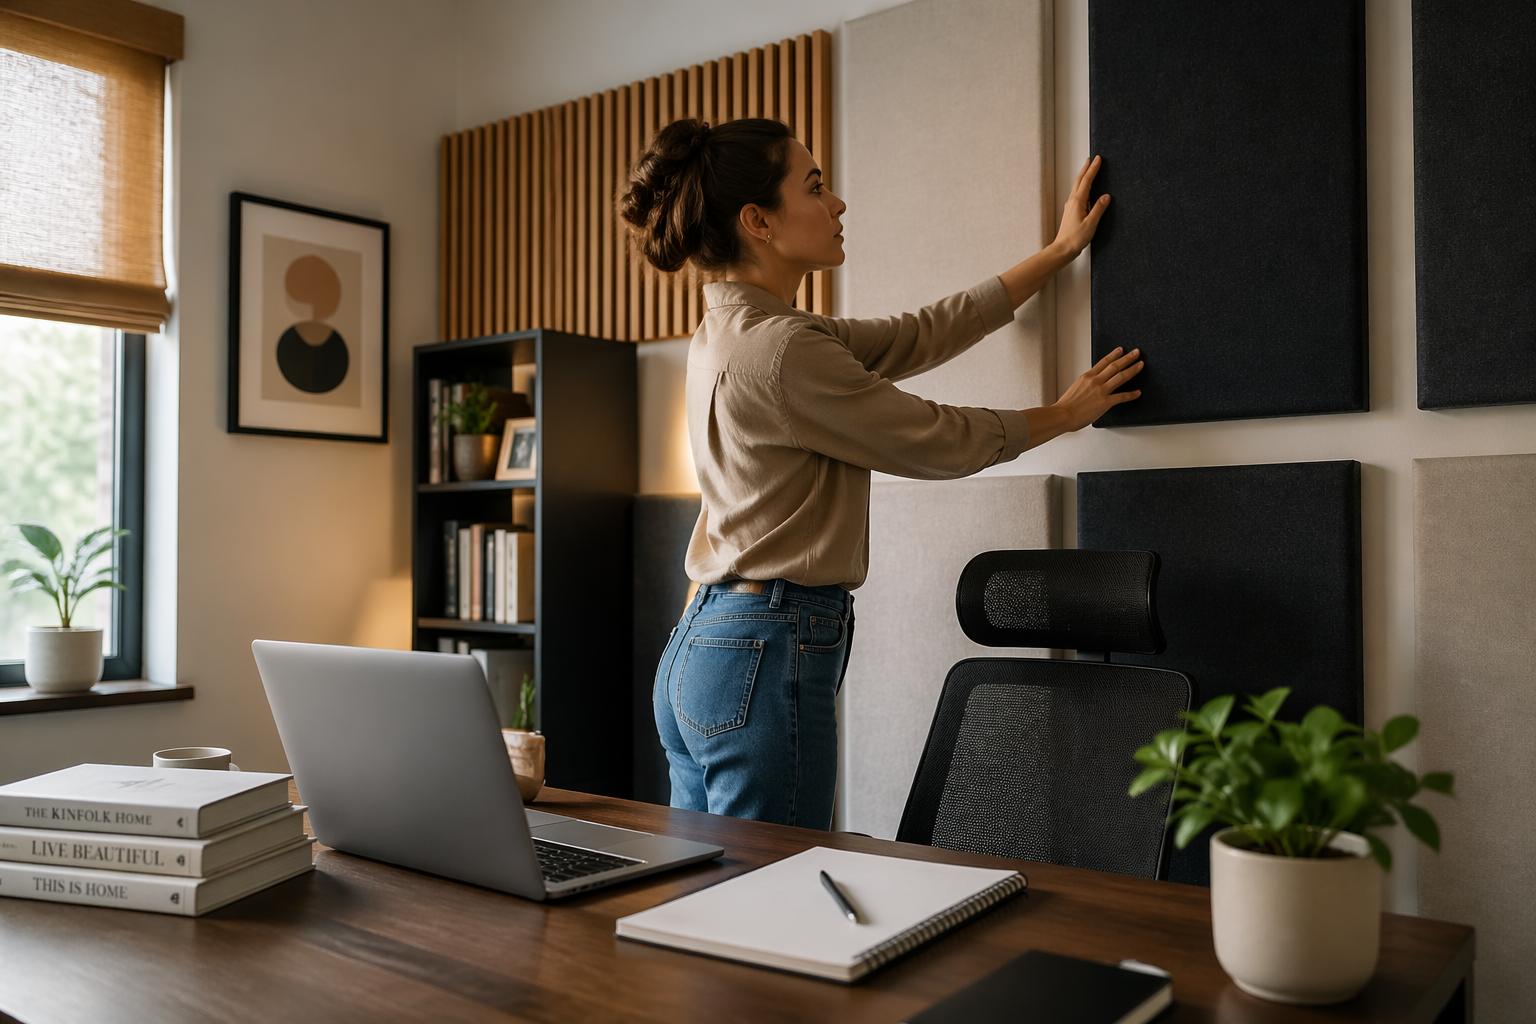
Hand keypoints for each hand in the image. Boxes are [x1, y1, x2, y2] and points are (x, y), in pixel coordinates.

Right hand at [1022, 347, 1142, 447]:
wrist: (1063, 415)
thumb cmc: (1066, 406)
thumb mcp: (1076, 388)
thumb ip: (1086, 384)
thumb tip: (1092, 386)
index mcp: (1087, 376)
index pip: (1103, 362)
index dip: (1114, 355)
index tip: (1121, 350)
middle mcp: (1095, 381)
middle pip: (1115, 366)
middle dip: (1127, 358)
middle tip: (1136, 353)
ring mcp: (1101, 391)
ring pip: (1120, 376)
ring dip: (1132, 369)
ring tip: (1140, 365)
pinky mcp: (1105, 402)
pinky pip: (1122, 396)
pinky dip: (1131, 394)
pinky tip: (1138, 392)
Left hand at [1054, 155, 1110, 257]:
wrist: (1062, 249)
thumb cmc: (1075, 239)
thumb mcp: (1091, 223)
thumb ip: (1099, 208)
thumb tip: (1106, 196)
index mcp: (1077, 201)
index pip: (1087, 180)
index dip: (1093, 169)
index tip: (1097, 159)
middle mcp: (1072, 201)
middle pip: (1080, 180)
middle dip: (1086, 169)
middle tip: (1092, 159)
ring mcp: (1070, 206)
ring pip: (1077, 187)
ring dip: (1083, 177)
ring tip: (1088, 170)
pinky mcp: (1071, 212)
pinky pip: (1077, 195)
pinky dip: (1082, 187)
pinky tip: (1085, 191)